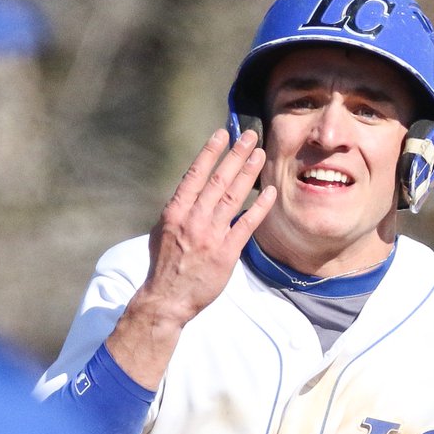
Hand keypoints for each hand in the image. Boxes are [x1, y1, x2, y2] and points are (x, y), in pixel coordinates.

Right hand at [105, 129, 276, 388]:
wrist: (167, 299)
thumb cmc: (164, 266)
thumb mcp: (163, 232)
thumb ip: (179, 211)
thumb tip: (191, 193)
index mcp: (175, 212)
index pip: (195, 174)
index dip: (210, 152)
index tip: (222, 134)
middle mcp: (193, 219)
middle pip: (218, 180)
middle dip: (236, 155)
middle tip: (251, 137)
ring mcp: (211, 236)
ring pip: (233, 197)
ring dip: (248, 173)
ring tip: (260, 155)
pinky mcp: (226, 253)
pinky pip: (246, 225)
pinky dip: (258, 208)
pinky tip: (269, 193)